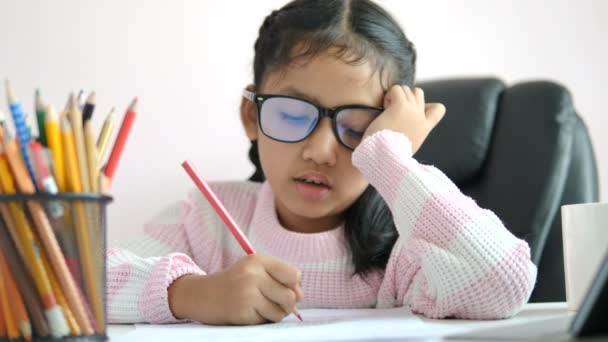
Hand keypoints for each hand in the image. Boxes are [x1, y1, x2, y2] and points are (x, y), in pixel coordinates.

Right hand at [168, 254, 302, 324]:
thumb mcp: (253, 270)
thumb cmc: (233, 283)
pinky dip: (261, 320)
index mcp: (258, 261)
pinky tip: (248, 313)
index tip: (285, 289)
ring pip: (280, 312)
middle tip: (275, 304)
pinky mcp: (242, 312)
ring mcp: (247, 294)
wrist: (200, 295)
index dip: (294, 286)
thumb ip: (278, 278)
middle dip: (287, 305)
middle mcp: (253, 275)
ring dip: (274, 314)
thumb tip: (299, 297)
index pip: (294, 274)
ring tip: (260, 308)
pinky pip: (265, 321)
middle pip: (290, 296)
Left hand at [363, 85, 445, 153]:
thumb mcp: (406, 146)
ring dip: (395, 96)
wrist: (383, 157)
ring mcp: (412, 111)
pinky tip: (384, 108)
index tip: (412, 113)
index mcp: (424, 129)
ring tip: (386, 111)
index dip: (427, 105)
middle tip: (393, 111)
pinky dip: (389, 95)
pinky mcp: (400, 106)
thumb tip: (407, 130)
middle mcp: (421, 118)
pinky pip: (396, 89)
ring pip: (407, 89)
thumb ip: (411, 135)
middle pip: (418, 93)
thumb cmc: (389, 154)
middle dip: (405, 97)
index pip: (439, 109)